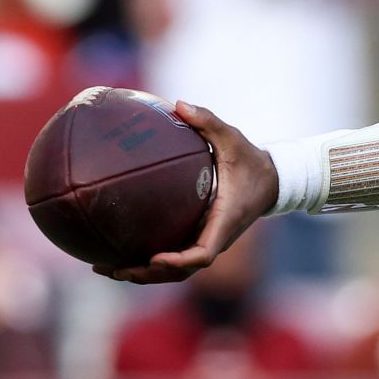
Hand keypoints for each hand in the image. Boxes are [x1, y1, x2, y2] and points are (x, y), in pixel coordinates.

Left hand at [102, 101, 277, 283]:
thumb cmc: (251, 160)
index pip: (202, 254)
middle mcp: (214, 238)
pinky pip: (174, 256)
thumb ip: (208, 121)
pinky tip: (121, 250)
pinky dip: (149, 260)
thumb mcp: (233, 137)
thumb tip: (179, 104)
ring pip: (175, 270)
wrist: (271, 180)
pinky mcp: (200, 237)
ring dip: (143, 273)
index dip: (178, 261)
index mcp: (223, 221)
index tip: (154, 258)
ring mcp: (207, 241)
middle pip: (180, 272)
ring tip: (106, 268)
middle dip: (147, 275)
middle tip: (114, 269)